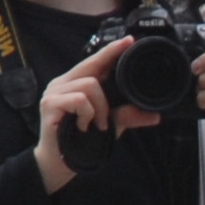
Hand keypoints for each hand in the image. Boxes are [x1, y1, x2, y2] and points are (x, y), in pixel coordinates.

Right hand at [31, 38, 157, 194]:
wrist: (59, 163)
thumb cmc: (80, 141)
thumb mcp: (110, 125)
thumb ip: (127, 116)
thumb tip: (154, 116)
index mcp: (74, 83)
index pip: (94, 61)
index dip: (111, 50)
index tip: (129, 41)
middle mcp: (62, 83)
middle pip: (92, 66)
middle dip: (109, 81)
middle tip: (116, 100)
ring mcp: (54, 93)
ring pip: (90, 85)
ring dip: (101, 107)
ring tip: (99, 124)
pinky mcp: (50, 104)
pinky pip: (80, 99)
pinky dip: (89, 113)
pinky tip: (85, 126)